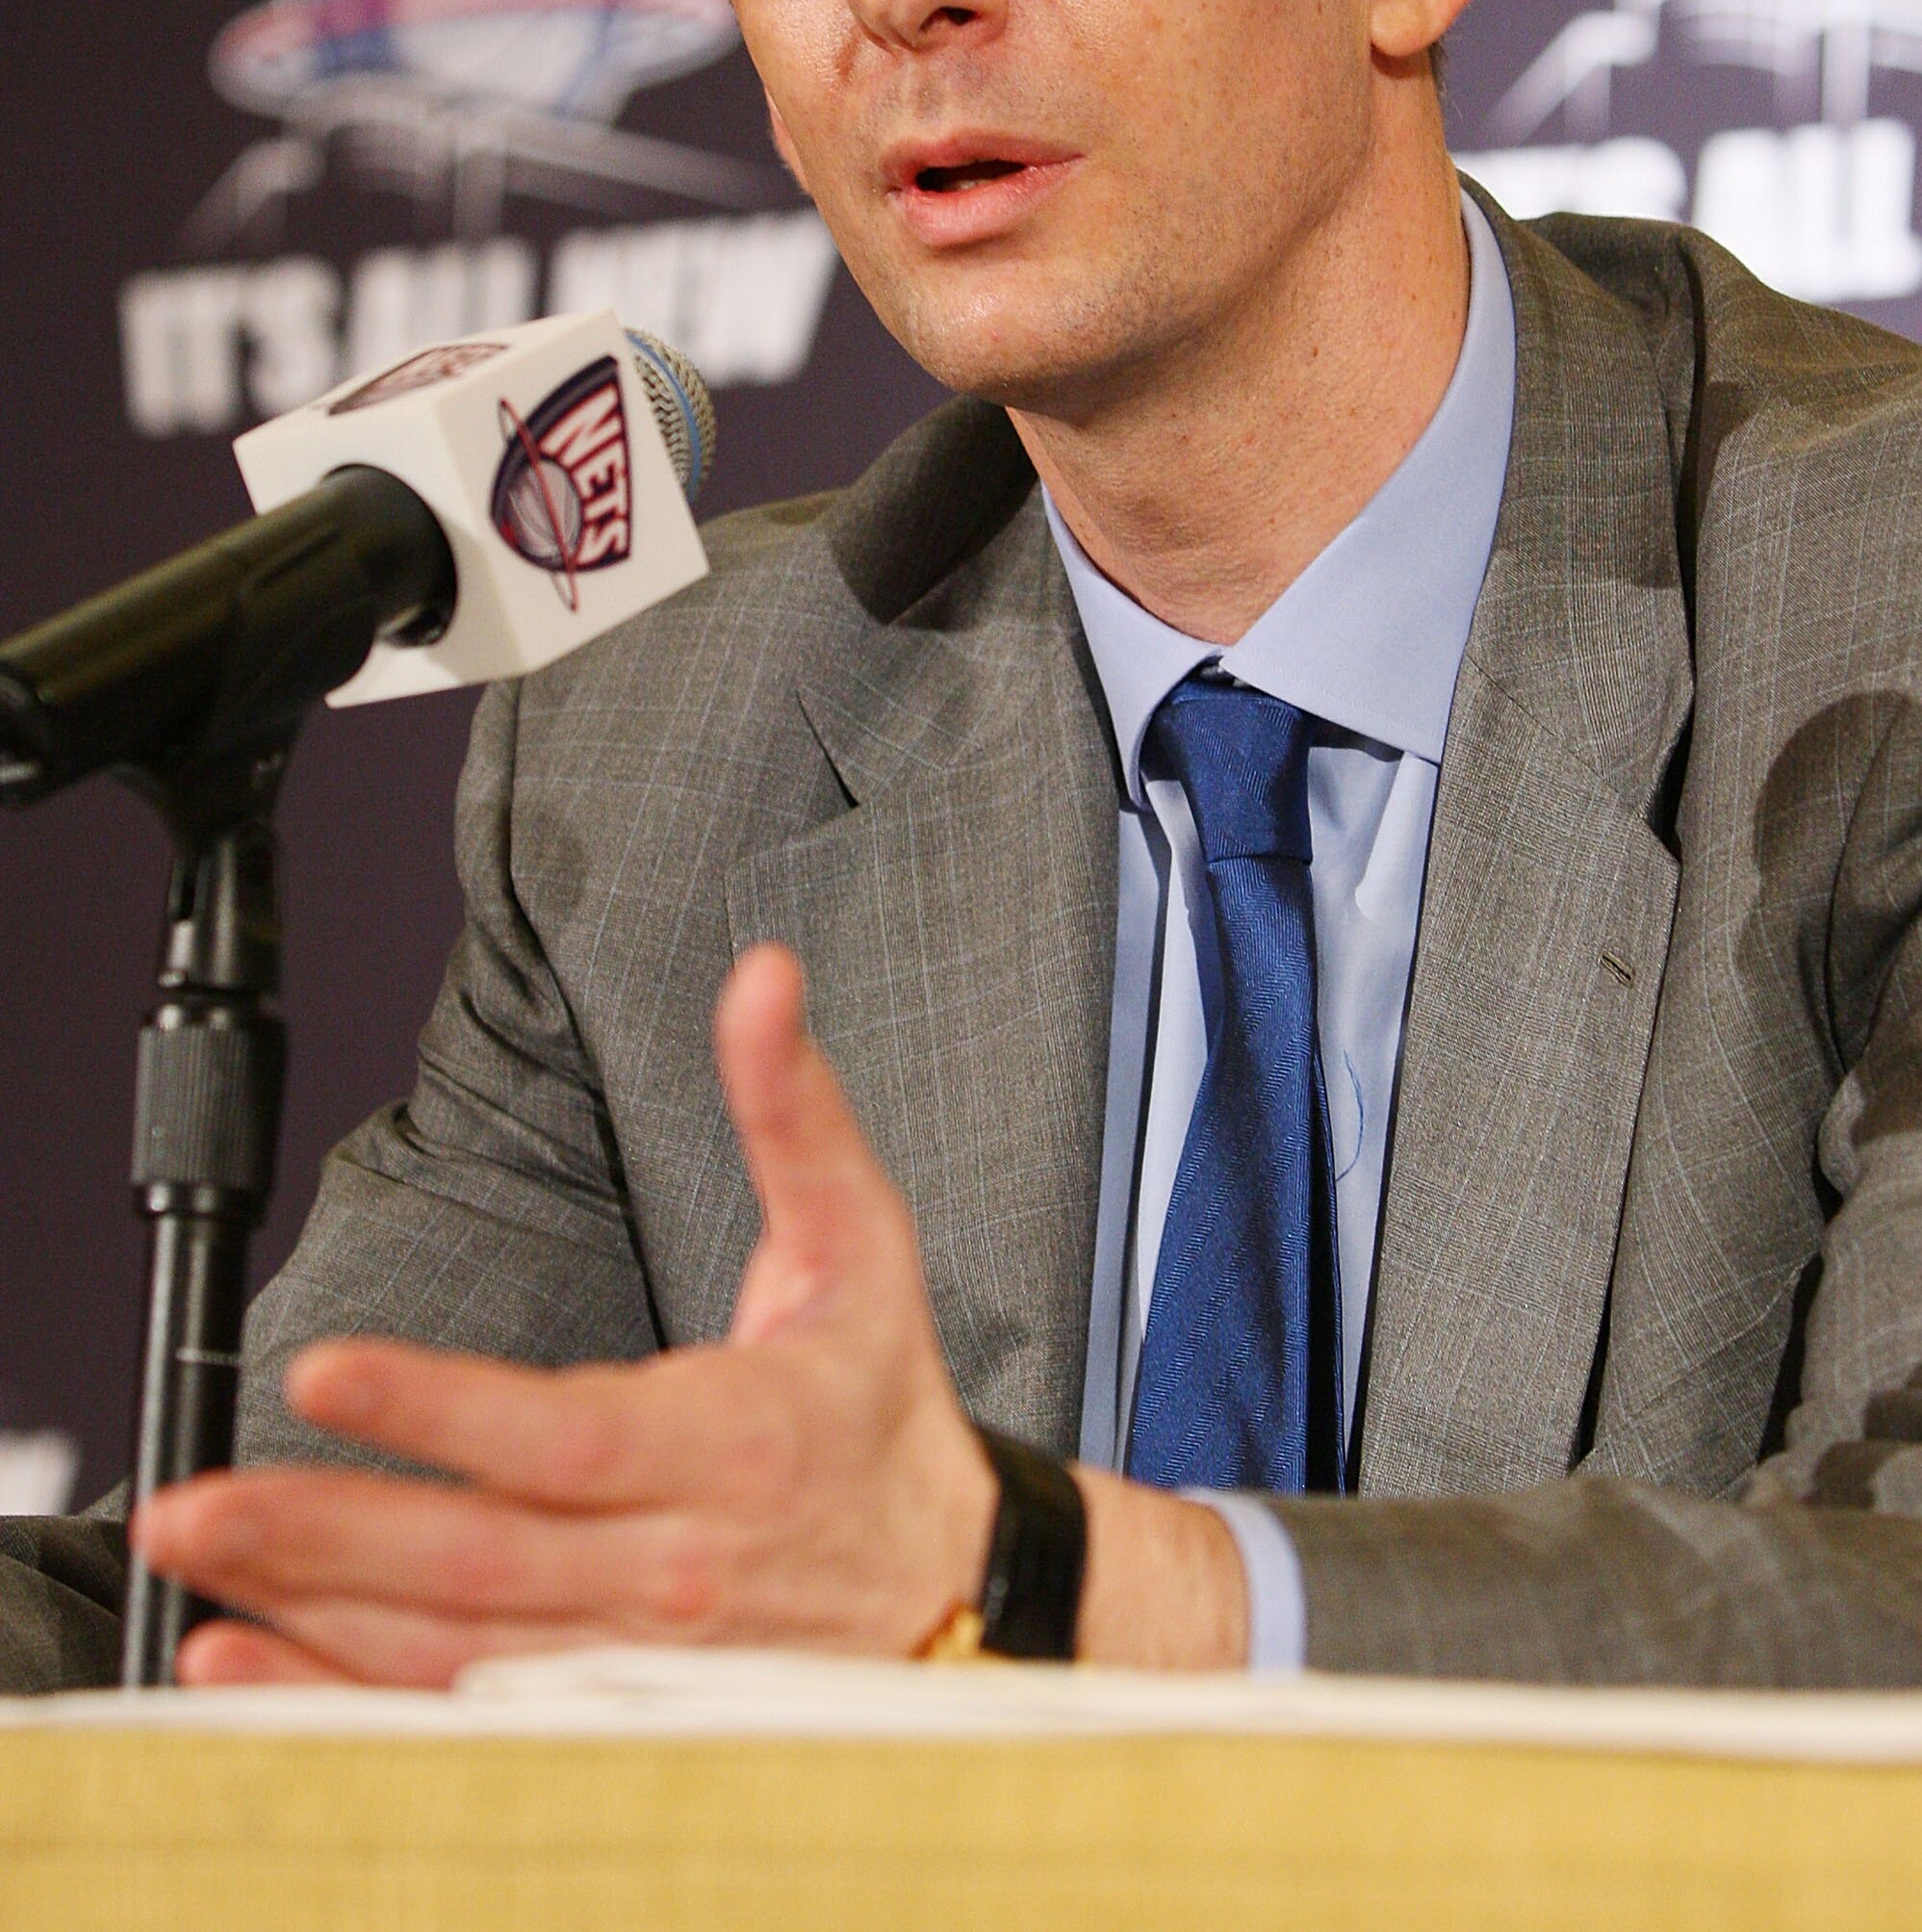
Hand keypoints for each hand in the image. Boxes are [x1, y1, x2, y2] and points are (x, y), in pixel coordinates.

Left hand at [133, 942, 1246, 1684]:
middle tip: (194, 1501)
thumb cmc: (881, 1408)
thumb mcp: (862, 1240)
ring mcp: (636, 1657)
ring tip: (194, 1567)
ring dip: (307, 1617)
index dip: (438, 1407)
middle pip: (478, 1556)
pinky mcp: (604, 1706)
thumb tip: (762, 980)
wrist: (952, 1594)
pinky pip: (457, 1715)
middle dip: (322, 1528)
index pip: (566, 1431)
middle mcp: (676, 1567)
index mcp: (734, 1441)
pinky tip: (252, 1668)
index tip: (325, 1370)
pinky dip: (345, 1701)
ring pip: (450, 1650)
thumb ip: (792, 1107)